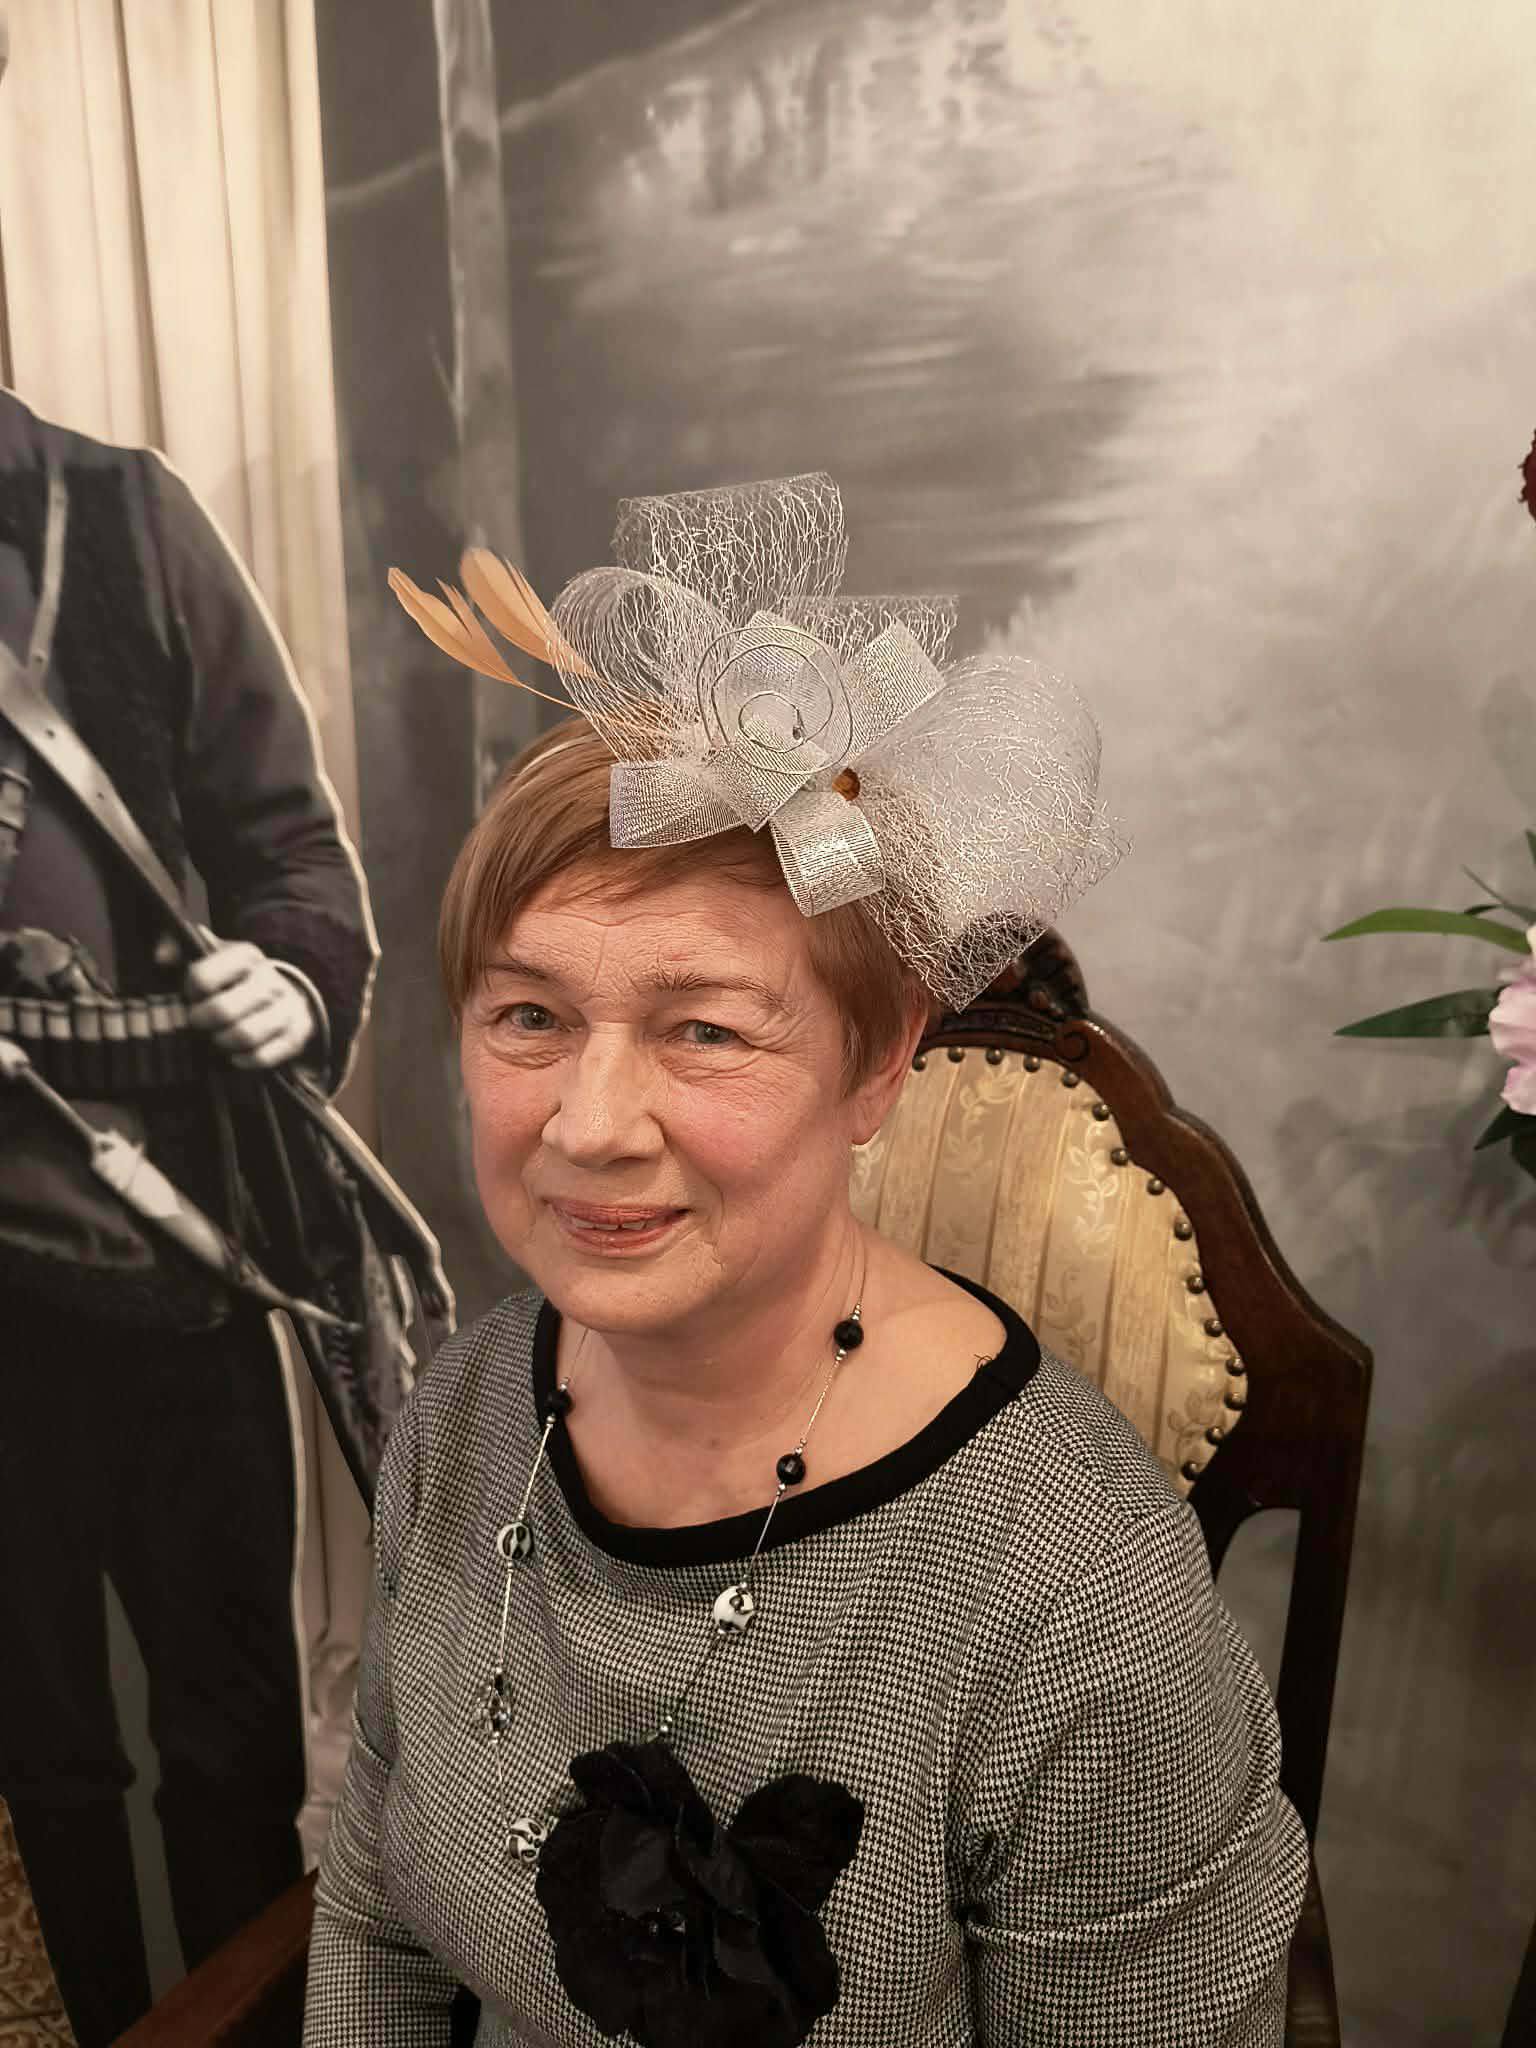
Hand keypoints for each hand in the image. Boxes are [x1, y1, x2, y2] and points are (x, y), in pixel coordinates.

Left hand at [183, 940, 315, 1068]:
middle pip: (222, 1011)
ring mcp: (287, 1007)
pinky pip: (266, 1055)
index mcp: (246, 955)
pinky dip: (245, 1060)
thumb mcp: (210, 955)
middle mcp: (270, 978)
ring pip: (245, 1035)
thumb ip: (179, 946)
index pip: (203, 978)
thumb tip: (161, 957)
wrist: (282, 995)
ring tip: (216, 1039)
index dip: (189, 993)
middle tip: (197, 1024)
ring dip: (222, 1042)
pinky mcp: (296, 1034)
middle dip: (201, 1022)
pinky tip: (236, 1056)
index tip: (190, 997)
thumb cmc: (234, 978)